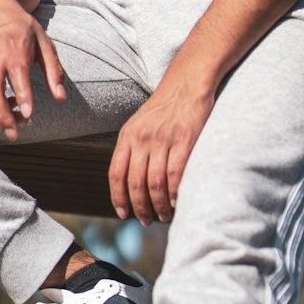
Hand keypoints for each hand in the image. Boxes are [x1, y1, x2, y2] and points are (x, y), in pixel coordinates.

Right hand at [0, 0, 65, 139]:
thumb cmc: (22, 27)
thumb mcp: (44, 41)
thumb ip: (53, 70)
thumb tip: (61, 97)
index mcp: (14, 46)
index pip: (17, 74)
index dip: (23, 95)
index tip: (28, 115)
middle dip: (3, 116)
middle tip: (15, 135)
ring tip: (16, 117)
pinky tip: (5, 104)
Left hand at [109, 77, 214, 223]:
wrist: (187, 83)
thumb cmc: (165, 107)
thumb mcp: (139, 124)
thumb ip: (133, 148)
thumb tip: (129, 181)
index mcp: (128, 136)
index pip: (116, 173)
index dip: (118, 197)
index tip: (123, 213)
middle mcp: (142, 138)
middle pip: (136, 183)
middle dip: (140, 207)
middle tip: (146, 221)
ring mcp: (163, 139)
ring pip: (156, 183)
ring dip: (159, 206)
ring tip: (164, 216)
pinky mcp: (185, 139)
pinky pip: (176, 173)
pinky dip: (175, 193)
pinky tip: (177, 203)